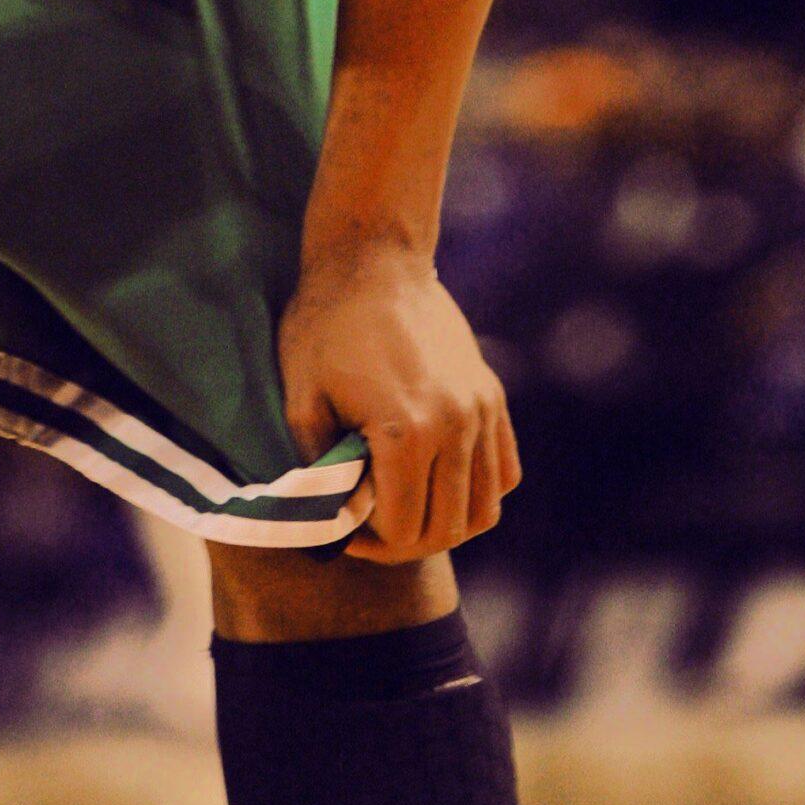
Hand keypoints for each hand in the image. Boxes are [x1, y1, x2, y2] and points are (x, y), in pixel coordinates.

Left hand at [278, 243, 520, 563]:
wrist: (371, 260)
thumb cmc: (324, 326)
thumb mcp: (301, 400)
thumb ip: (321, 472)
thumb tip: (336, 526)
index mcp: (405, 432)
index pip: (404, 531)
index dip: (370, 543)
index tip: (344, 530)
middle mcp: (455, 425)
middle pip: (447, 529)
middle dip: (404, 544)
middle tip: (369, 533)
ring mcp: (480, 410)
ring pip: (483, 509)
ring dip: (445, 525)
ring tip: (405, 514)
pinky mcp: (492, 395)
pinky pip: (503, 472)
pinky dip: (477, 494)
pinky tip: (438, 484)